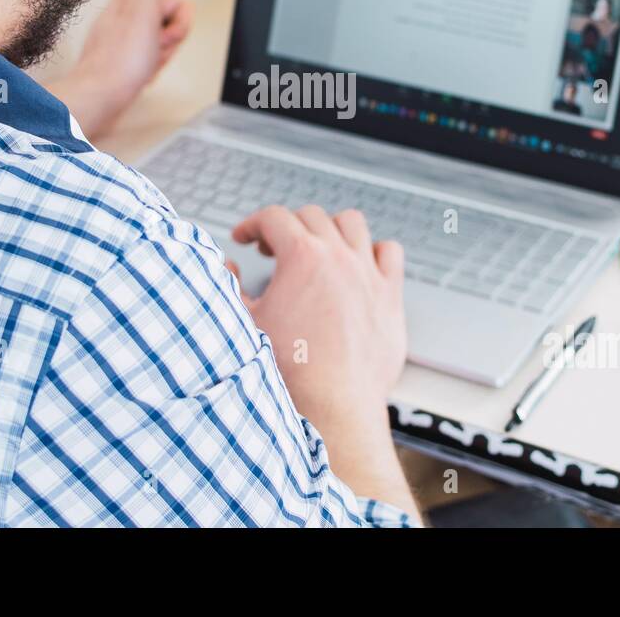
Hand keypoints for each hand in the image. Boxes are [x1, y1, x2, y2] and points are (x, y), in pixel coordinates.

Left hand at [43, 0, 191, 135]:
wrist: (98, 98)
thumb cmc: (122, 61)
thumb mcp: (146, 11)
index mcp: (128, 0)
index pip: (177, 5)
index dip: (178, 26)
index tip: (161, 36)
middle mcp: (122, 16)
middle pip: (169, 25)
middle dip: (169, 44)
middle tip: (151, 54)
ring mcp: (121, 40)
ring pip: (160, 45)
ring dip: (160, 58)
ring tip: (143, 67)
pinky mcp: (119, 61)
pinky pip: (147, 62)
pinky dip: (149, 70)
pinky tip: (139, 77)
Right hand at [230, 205, 406, 436]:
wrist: (334, 404)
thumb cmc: (289, 369)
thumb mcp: (246, 323)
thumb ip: (230, 286)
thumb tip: (229, 265)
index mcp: (302, 257)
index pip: (273, 217)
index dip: (252, 224)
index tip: (244, 238)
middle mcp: (339, 257)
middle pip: (311, 216)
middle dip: (286, 227)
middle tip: (272, 248)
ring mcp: (368, 273)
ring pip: (352, 224)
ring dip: (329, 228)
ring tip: (317, 248)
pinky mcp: (390, 295)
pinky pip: (389, 253)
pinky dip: (373, 251)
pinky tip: (359, 265)